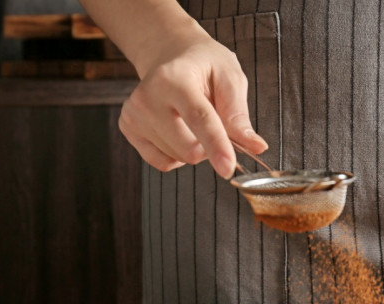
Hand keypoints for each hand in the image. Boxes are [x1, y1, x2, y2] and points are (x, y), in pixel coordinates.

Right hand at [119, 27, 267, 177]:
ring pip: (177, 158)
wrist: (169, 55)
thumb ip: (239, 114)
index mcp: (174, 78)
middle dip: (210, 147)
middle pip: (188, 148)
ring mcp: (134, 114)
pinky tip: (178, 131)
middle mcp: (148, 96)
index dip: (216, 146)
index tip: (228, 168)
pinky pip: (162, 162)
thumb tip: (256, 146)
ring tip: (191, 119)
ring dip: (194, 148)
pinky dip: (177, 155)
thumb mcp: (229, 77)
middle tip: (213, 122)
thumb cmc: (203, 66)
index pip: (199, 119)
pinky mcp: (128, 128)